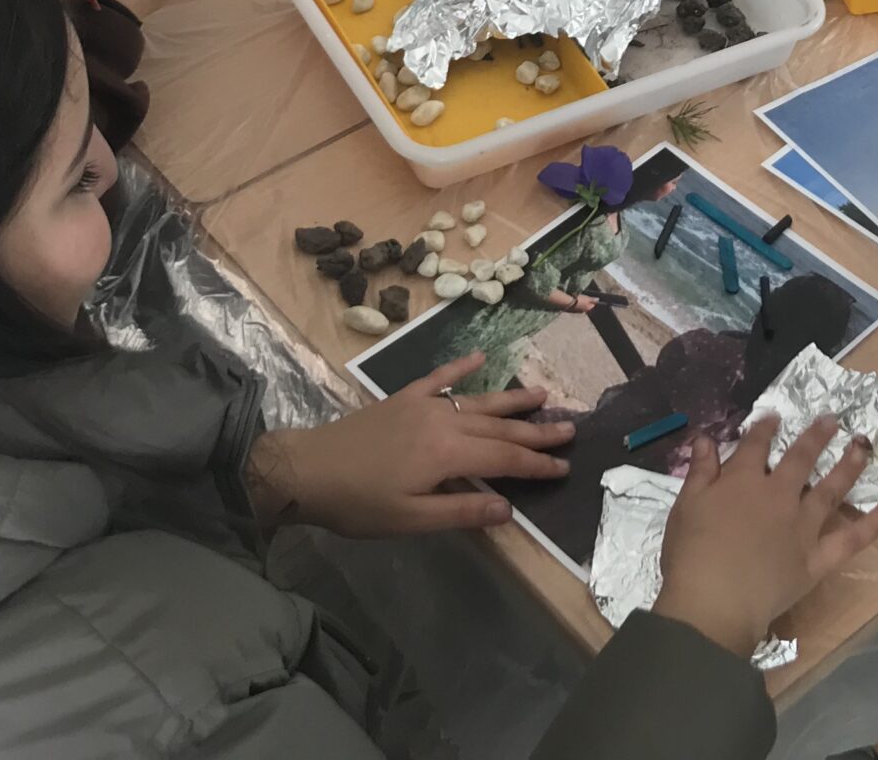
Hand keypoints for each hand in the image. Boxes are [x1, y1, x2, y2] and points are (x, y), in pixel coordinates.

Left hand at [244, 353, 573, 535]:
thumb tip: (509, 507)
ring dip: (512, 398)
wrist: (307, 469)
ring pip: (478, 400)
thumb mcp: (410, 519)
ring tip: (544, 395)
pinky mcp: (403, 398)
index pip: (504, 457)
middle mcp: (443, 421)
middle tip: (571, 427)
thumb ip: (461, 510)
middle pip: (499, 426)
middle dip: (536, 430)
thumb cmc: (358, 503)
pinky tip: (481, 358)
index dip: (536, 464)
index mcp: (447, 452)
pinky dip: (461, 368)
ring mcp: (423, 405)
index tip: (566, 466)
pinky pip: (440, 378)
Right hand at [654, 417, 877, 658]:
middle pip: (800, 459)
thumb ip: (700, 470)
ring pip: (830, 491)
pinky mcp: (817, 559)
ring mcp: (802, 527)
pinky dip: (873, 524)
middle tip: (832, 420)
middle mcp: (778, 496)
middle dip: (816, 437)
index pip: (754, 446)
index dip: (764, 428)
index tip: (774, 416)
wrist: (715, 602)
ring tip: (863, 449)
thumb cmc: (692, 554)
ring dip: (848, 467)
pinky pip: (850, 540)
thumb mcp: (685, 505)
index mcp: (742, 481)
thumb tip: (706, 437)